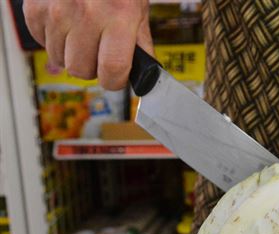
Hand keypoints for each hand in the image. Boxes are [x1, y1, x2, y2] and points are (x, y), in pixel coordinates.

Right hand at [23, 0, 152, 89]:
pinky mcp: (35, 8)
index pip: (112, 70)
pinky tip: (66, 22)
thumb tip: (145, 78)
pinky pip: (41, 42)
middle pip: (81, 70)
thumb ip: (140, 45)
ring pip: (59, 59)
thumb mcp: (137, 10)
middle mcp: (87, 13)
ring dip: (71, 52)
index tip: (115, 77)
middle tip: (97, 50)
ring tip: (81, 31)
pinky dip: (53, 38)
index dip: (114, 81)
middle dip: (91, 67)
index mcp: (119, 16)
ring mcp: (57, 10)